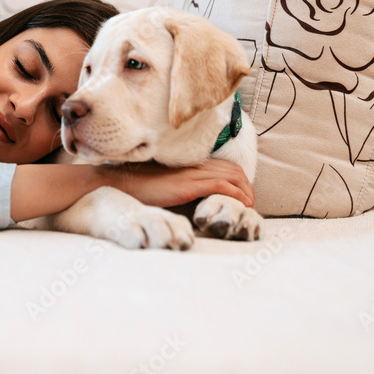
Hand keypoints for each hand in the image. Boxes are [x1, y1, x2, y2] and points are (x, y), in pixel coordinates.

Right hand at [101, 159, 254, 208]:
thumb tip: (194, 201)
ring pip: (232, 176)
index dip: (239, 181)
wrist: (123, 183)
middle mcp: (194, 166)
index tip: (243, 198)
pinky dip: (235, 195)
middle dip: (247, 187)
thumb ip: (182, 188)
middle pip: (233, 169)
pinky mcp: (188, 184)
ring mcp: (192, 173)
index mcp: (190, 165)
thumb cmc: (140, 188)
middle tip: (251, 205)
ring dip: (245, 192)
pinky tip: (240, 205)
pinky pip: (220, 185)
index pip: (225, 166)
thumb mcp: (167, 186)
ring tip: (249, 208)